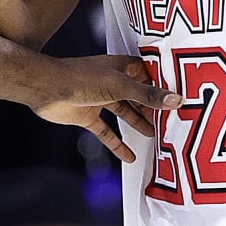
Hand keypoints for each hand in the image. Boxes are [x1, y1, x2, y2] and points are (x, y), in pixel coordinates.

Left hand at [27, 54, 180, 163]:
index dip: (162, 84)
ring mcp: (99, 100)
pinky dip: (117, 144)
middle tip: (172, 121)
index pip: (148, 74)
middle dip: (153, 108)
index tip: (180, 96)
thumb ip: (148, 95)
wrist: (46, 88)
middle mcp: (112, 83)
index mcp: (121, 68)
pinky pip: (106, 132)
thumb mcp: (119, 86)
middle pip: (138, 96)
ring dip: (138, 124)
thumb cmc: (80, 78)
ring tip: (156, 136)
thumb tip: (176, 100)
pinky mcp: (87, 116)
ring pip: (124, 113)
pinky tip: (129, 157)